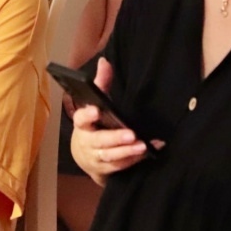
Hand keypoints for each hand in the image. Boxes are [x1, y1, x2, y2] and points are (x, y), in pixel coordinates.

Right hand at [70, 58, 146, 184]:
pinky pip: (121, 166)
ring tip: (143, 146)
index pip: (81, 119)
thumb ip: (101, 84)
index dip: (88, 115)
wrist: (85, 156)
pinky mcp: (106, 170)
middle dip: (115, 139)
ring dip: (127, 152)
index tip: (96, 110)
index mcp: (83, 125)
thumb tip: (105, 61)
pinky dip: (135, 160)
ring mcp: (96, 158)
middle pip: (100, 141)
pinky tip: (149, 152)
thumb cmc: (94, 125)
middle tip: (131, 135)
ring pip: (111, 156)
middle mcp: (87, 142)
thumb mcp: (94, 105)